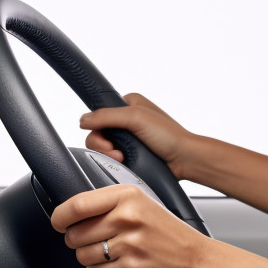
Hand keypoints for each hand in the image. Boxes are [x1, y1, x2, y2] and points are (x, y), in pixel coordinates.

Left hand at [51, 184, 206, 267]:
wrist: (196, 258)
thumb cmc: (168, 232)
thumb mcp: (142, 203)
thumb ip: (109, 203)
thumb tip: (71, 211)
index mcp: (128, 195)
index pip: (76, 205)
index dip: (60, 217)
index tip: (59, 222)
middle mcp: (128, 217)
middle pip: (75, 233)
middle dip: (77, 240)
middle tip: (95, 240)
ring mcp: (130, 243)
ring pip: (82, 255)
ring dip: (89, 257)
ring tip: (110, 253)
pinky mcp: (131, 267)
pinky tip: (116, 265)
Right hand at [80, 93, 199, 180]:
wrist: (185, 160)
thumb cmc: (168, 136)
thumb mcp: (136, 118)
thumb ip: (107, 116)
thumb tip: (82, 120)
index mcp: (129, 104)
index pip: (99, 112)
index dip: (98, 126)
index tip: (107, 137)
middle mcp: (128, 120)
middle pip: (97, 132)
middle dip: (102, 145)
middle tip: (117, 152)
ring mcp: (129, 138)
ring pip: (102, 147)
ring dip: (109, 155)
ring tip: (123, 158)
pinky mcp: (131, 154)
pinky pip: (112, 158)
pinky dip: (115, 162)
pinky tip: (126, 163)